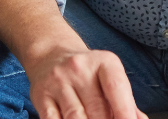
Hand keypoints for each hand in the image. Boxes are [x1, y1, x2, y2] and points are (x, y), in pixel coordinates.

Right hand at [23, 47, 147, 118]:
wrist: (51, 55)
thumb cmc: (88, 73)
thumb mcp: (110, 78)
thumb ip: (126, 102)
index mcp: (104, 62)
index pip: (116, 88)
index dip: (125, 113)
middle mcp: (79, 68)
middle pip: (97, 109)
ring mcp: (58, 81)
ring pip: (76, 118)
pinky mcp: (41, 95)